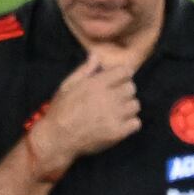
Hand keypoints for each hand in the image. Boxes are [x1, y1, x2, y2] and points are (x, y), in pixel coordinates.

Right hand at [23, 56, 143, 176]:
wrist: (57, 138)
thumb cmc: (60, 110)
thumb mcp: (68, 86)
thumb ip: (85, 70)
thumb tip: (97, 55)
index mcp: (97, 84)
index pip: (125, 72)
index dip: (122, 75)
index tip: (117, 81)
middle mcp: (108, 98)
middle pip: (131, 88)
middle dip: (124, 91)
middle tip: (114, 98)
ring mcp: (114, 116)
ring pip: (135, 105)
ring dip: (127, 108)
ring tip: (116, 112)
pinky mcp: (118, 132)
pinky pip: (136, 123)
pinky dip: (129, 124)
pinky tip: (119, 124)